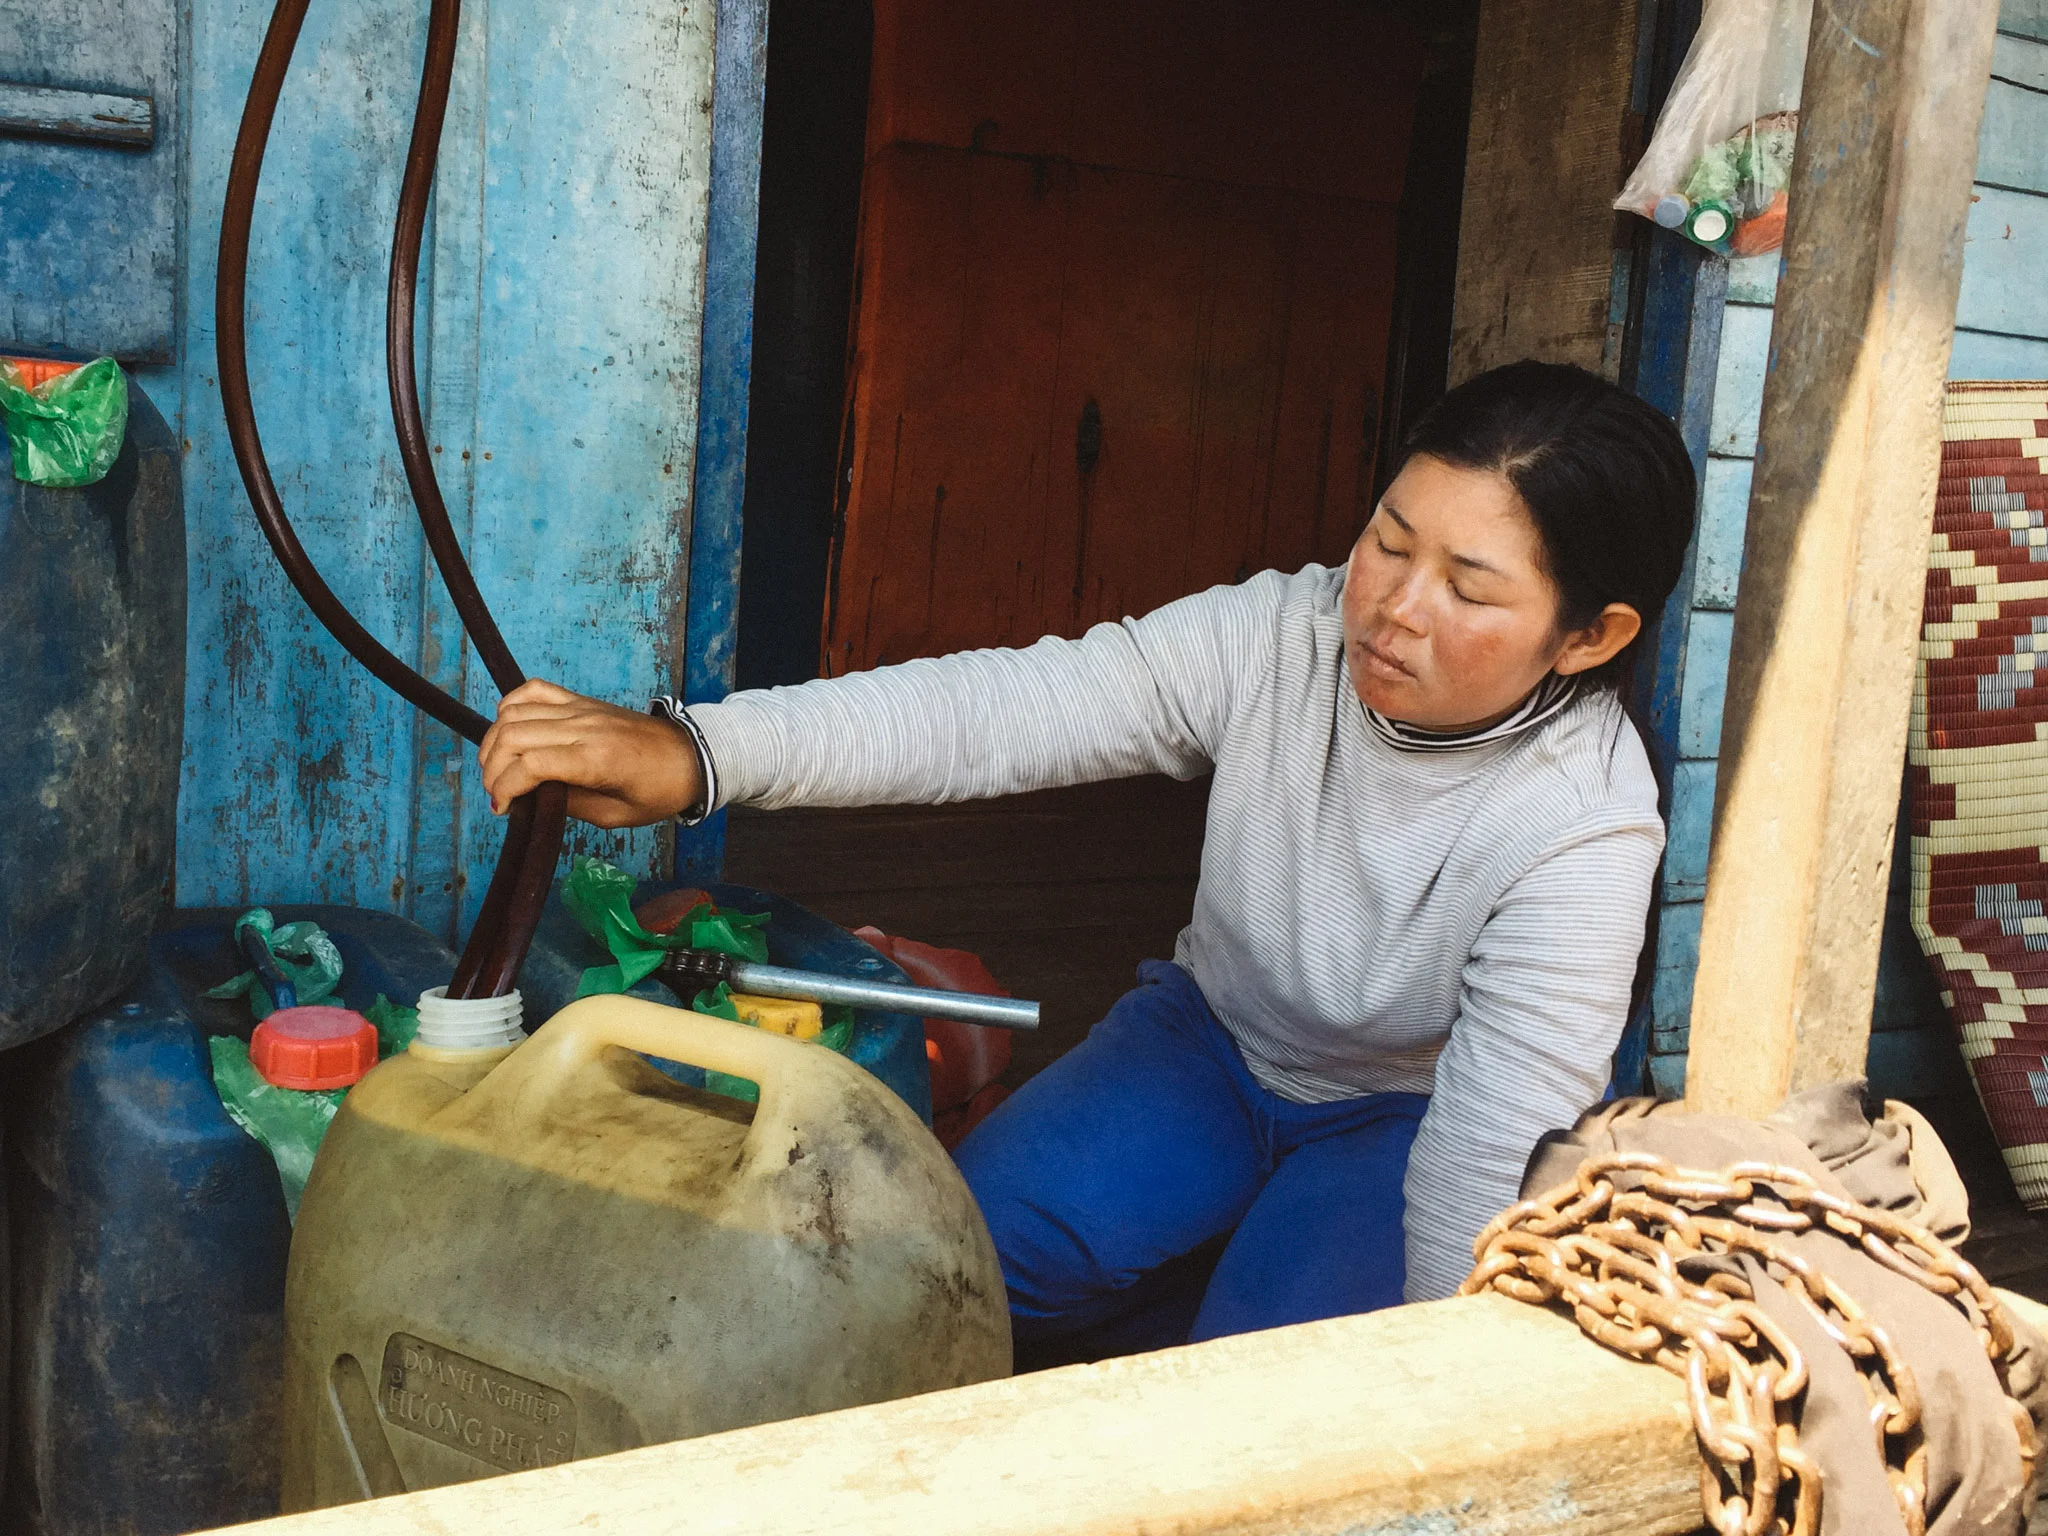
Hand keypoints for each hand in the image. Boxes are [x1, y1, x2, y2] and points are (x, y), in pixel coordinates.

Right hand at [478, 679, 704, 829]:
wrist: (691, 756)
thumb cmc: (659, 791)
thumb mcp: (615, 816)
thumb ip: (568, 805)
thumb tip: (529, 797)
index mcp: (596, 760)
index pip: (529, 765)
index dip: (503, 788)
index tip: (501, 809)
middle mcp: (584, 727)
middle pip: (513, 735)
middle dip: (491, 768)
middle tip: (495, 793)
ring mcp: (581, 708)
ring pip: (515, 712)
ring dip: (494, 741)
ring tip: (496, 768)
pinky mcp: (581, 700)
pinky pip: (535, 690)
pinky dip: (510, 706)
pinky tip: (507, 729)